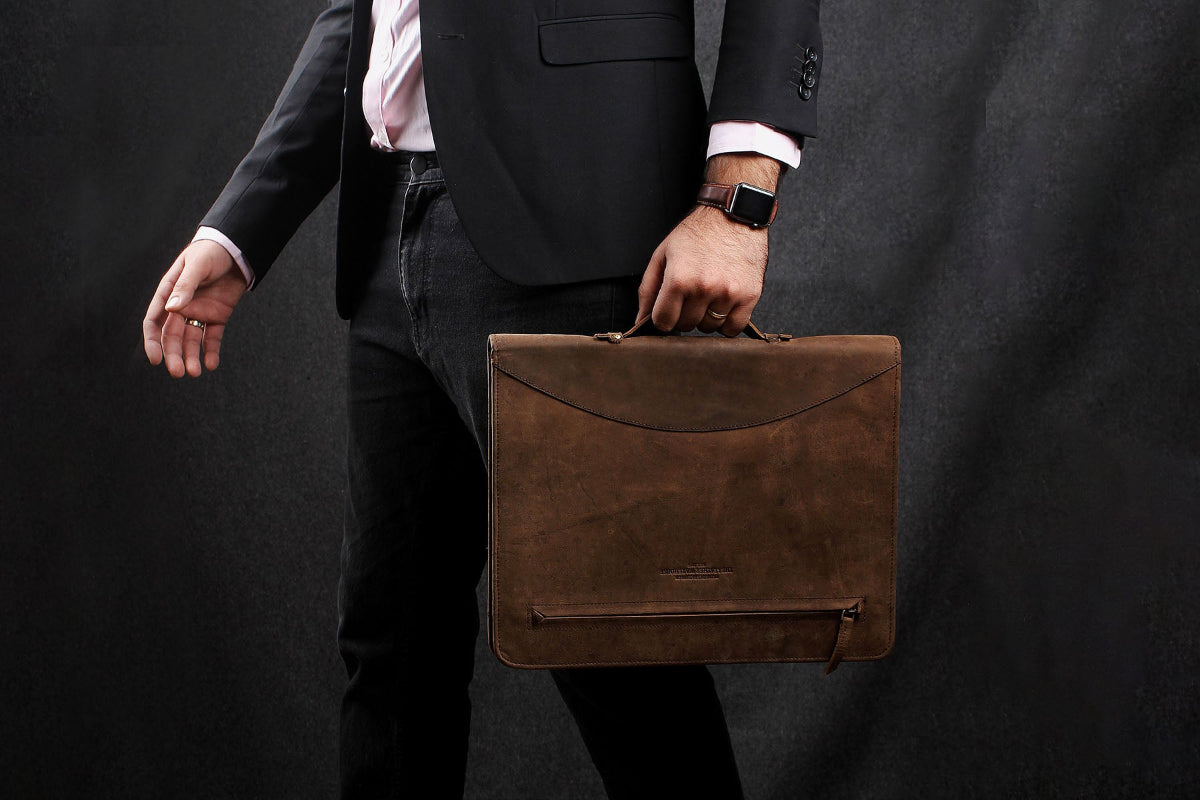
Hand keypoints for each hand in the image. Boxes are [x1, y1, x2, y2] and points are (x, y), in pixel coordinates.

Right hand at [142, 239, 247, 377]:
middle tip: (178, 372)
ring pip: (191, 340)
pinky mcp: (217, 316)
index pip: (154, 321)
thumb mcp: (197, 266)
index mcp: (169, 293)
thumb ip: (185, 287)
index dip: (152, 341)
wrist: (236, 249)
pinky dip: (211, 352)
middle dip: (173, 355)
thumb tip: (172, 308)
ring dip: (191, 356)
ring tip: (195, 373)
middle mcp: (181, 306)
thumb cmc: (210, 252)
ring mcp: (199, 312)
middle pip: (172, 336)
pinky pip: (212, 337)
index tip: (155, 359)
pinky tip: (211, 365)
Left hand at [636, 153, 781, 335]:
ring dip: (706, 318)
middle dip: (683, 315)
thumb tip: (641, 321)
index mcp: (679, 278)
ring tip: (708, 295)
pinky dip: (727, 323)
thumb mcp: (663, 255)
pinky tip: (723, 305)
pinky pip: (734, 328)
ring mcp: (729, 293)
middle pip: (686, 325)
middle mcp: (704, 288)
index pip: (663, 321)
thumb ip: (648, 289)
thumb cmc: (697, 233)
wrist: (734, 215)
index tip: (668, 309)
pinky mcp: (750, 295)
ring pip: (709, 328)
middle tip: (690, 296)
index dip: (662, 317)